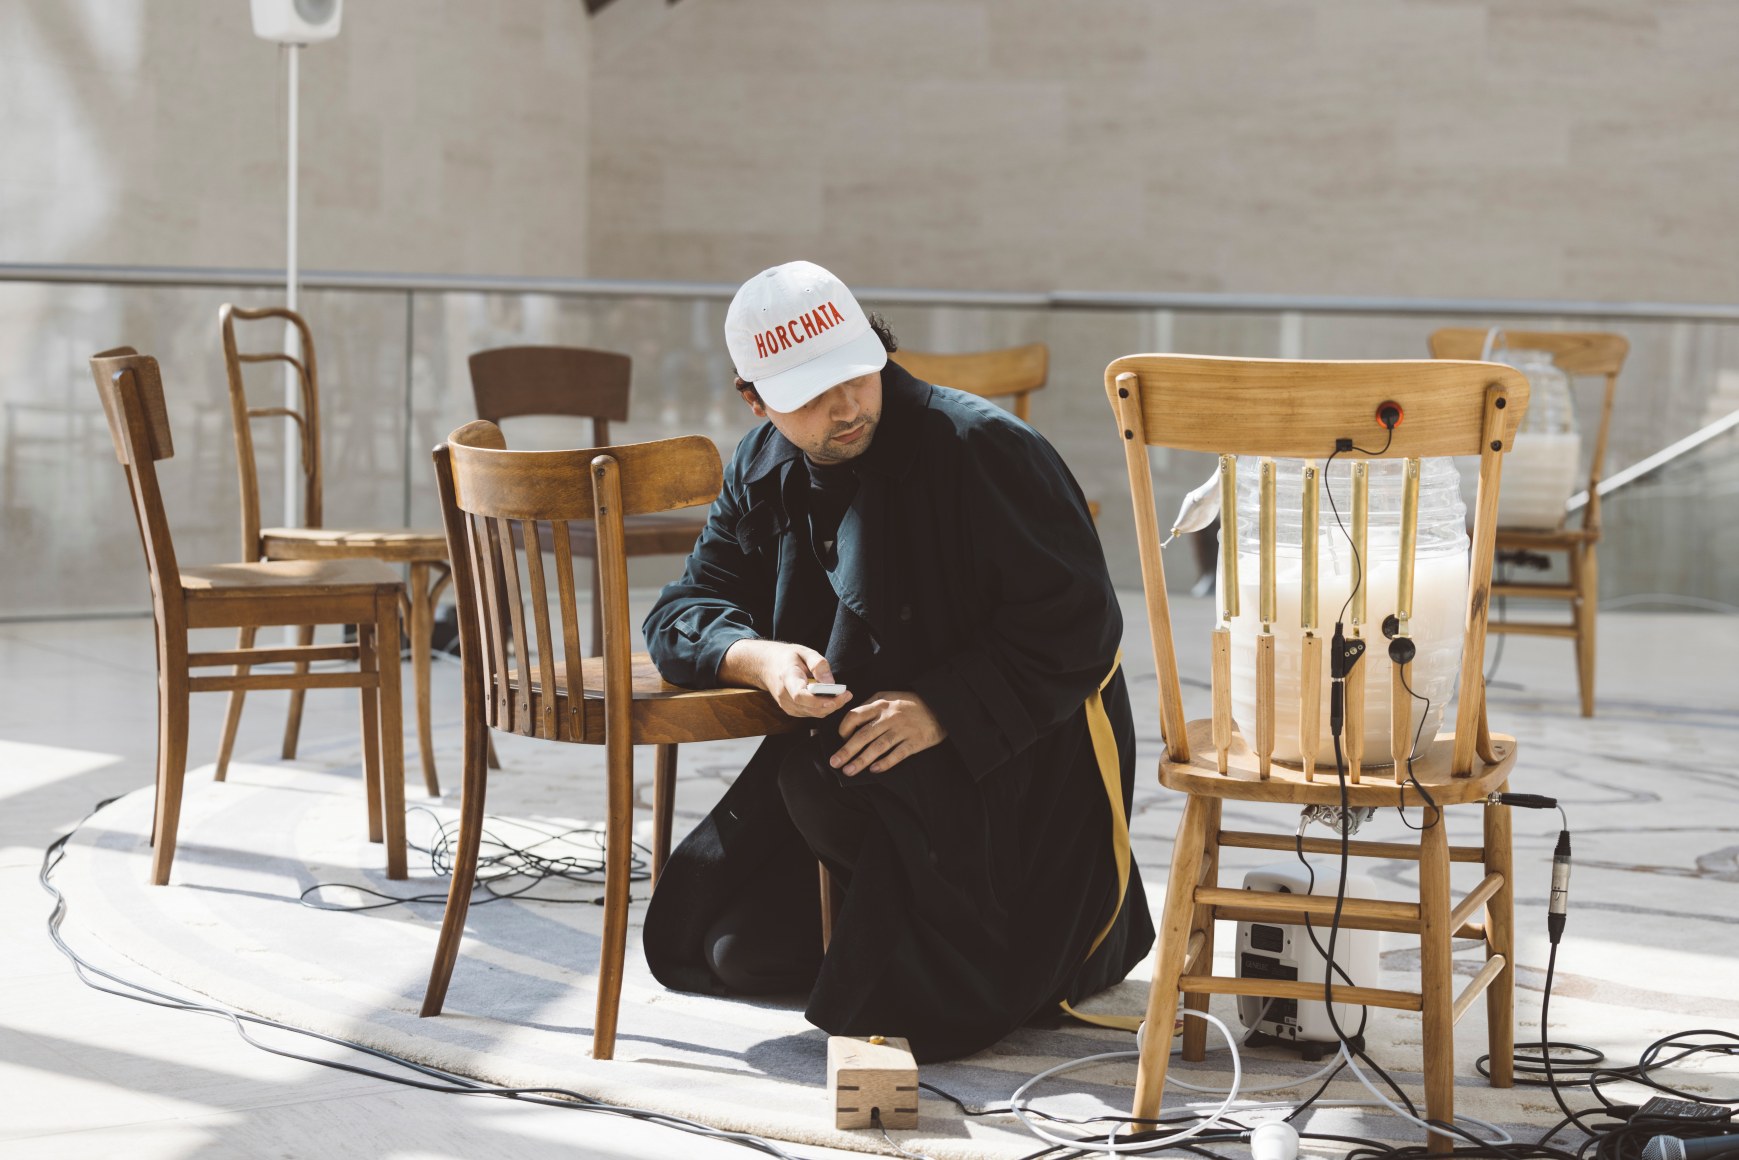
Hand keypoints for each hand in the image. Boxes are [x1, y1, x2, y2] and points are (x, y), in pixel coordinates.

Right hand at [721, 639, 847, 717]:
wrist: (765, 665)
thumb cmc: (786, 657)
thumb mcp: (803, 652)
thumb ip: (818, 664)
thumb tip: (831, 683)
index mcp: (787, 678)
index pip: (801, 696)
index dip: (821, 700)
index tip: (840, 694)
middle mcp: (785, 696)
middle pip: (811, 708)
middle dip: (833, 704)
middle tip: (847, 694)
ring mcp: (786, 706)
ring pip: (813, 714)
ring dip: (830, 707)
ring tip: (842, 694)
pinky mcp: (791, 710)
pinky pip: (810, 713)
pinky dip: (822, 708)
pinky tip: (830, 698)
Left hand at [831, 692, 946, 775]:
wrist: (940, 707)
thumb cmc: (910, 703)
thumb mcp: (889, 697)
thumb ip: (870, 705)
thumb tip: (851, 719)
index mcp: (880, 704)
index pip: (855, 716)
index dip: (844, 729)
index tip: (840, 740)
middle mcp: (889, 717)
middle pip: (863, 735)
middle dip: (846, 750)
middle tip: (834, 763)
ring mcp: (902, 730)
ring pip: (878, 747)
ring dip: (861, 760)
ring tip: (849, 771)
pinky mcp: (915, 741)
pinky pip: (897, 754)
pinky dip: (885, 763)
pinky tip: (874, 771)